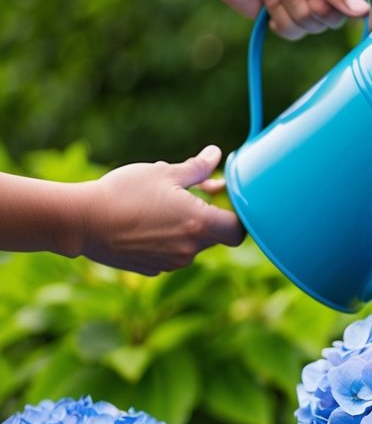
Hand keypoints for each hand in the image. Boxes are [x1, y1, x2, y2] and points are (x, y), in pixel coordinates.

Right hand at [78, 145, 244, 274]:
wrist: (81, 222)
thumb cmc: (124, 192)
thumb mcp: (163, 172)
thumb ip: (197, 168)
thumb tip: (216, 155)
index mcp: (200, 224)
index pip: (238, 231)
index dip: (238, 217)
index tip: (227, 203)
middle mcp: (190, 249)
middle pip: (215, 235)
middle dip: (208, 214)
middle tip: (190, 191)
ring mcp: (172, 263)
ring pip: (192, 244)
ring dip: (186, 227)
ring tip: (160, 204)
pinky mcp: (153, 269)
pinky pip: (171, 253)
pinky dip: (167, 240)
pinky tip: (144, 223)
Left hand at [211, 0, 370, 38]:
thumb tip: (363, 12)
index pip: (358, 0)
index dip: (343, 4)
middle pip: (335, 19)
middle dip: (308, 4)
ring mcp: (307, 8)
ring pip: (312, 27)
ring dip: (288, 6)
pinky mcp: (288, 22)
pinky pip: (293, 33)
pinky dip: (278, 16)